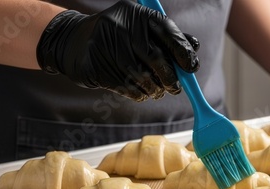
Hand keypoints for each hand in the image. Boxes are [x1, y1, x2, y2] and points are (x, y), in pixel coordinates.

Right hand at [36, 0, 199, 100]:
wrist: (75, 41)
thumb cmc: (119, 36)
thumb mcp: (142, 29)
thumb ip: (168, 37)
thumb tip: (194, 49)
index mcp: (136, 13)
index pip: (167, 31)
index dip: (182, 51)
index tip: (191, 67)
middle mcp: (120, 25)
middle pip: (155, 57)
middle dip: (170, 77)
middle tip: (176, 88)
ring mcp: (105, 45)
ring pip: (141, 75)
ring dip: (154, 88)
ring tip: (158, 91)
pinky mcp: (96, 66)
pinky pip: (126, 86)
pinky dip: (139, 94)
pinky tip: (142, 93)